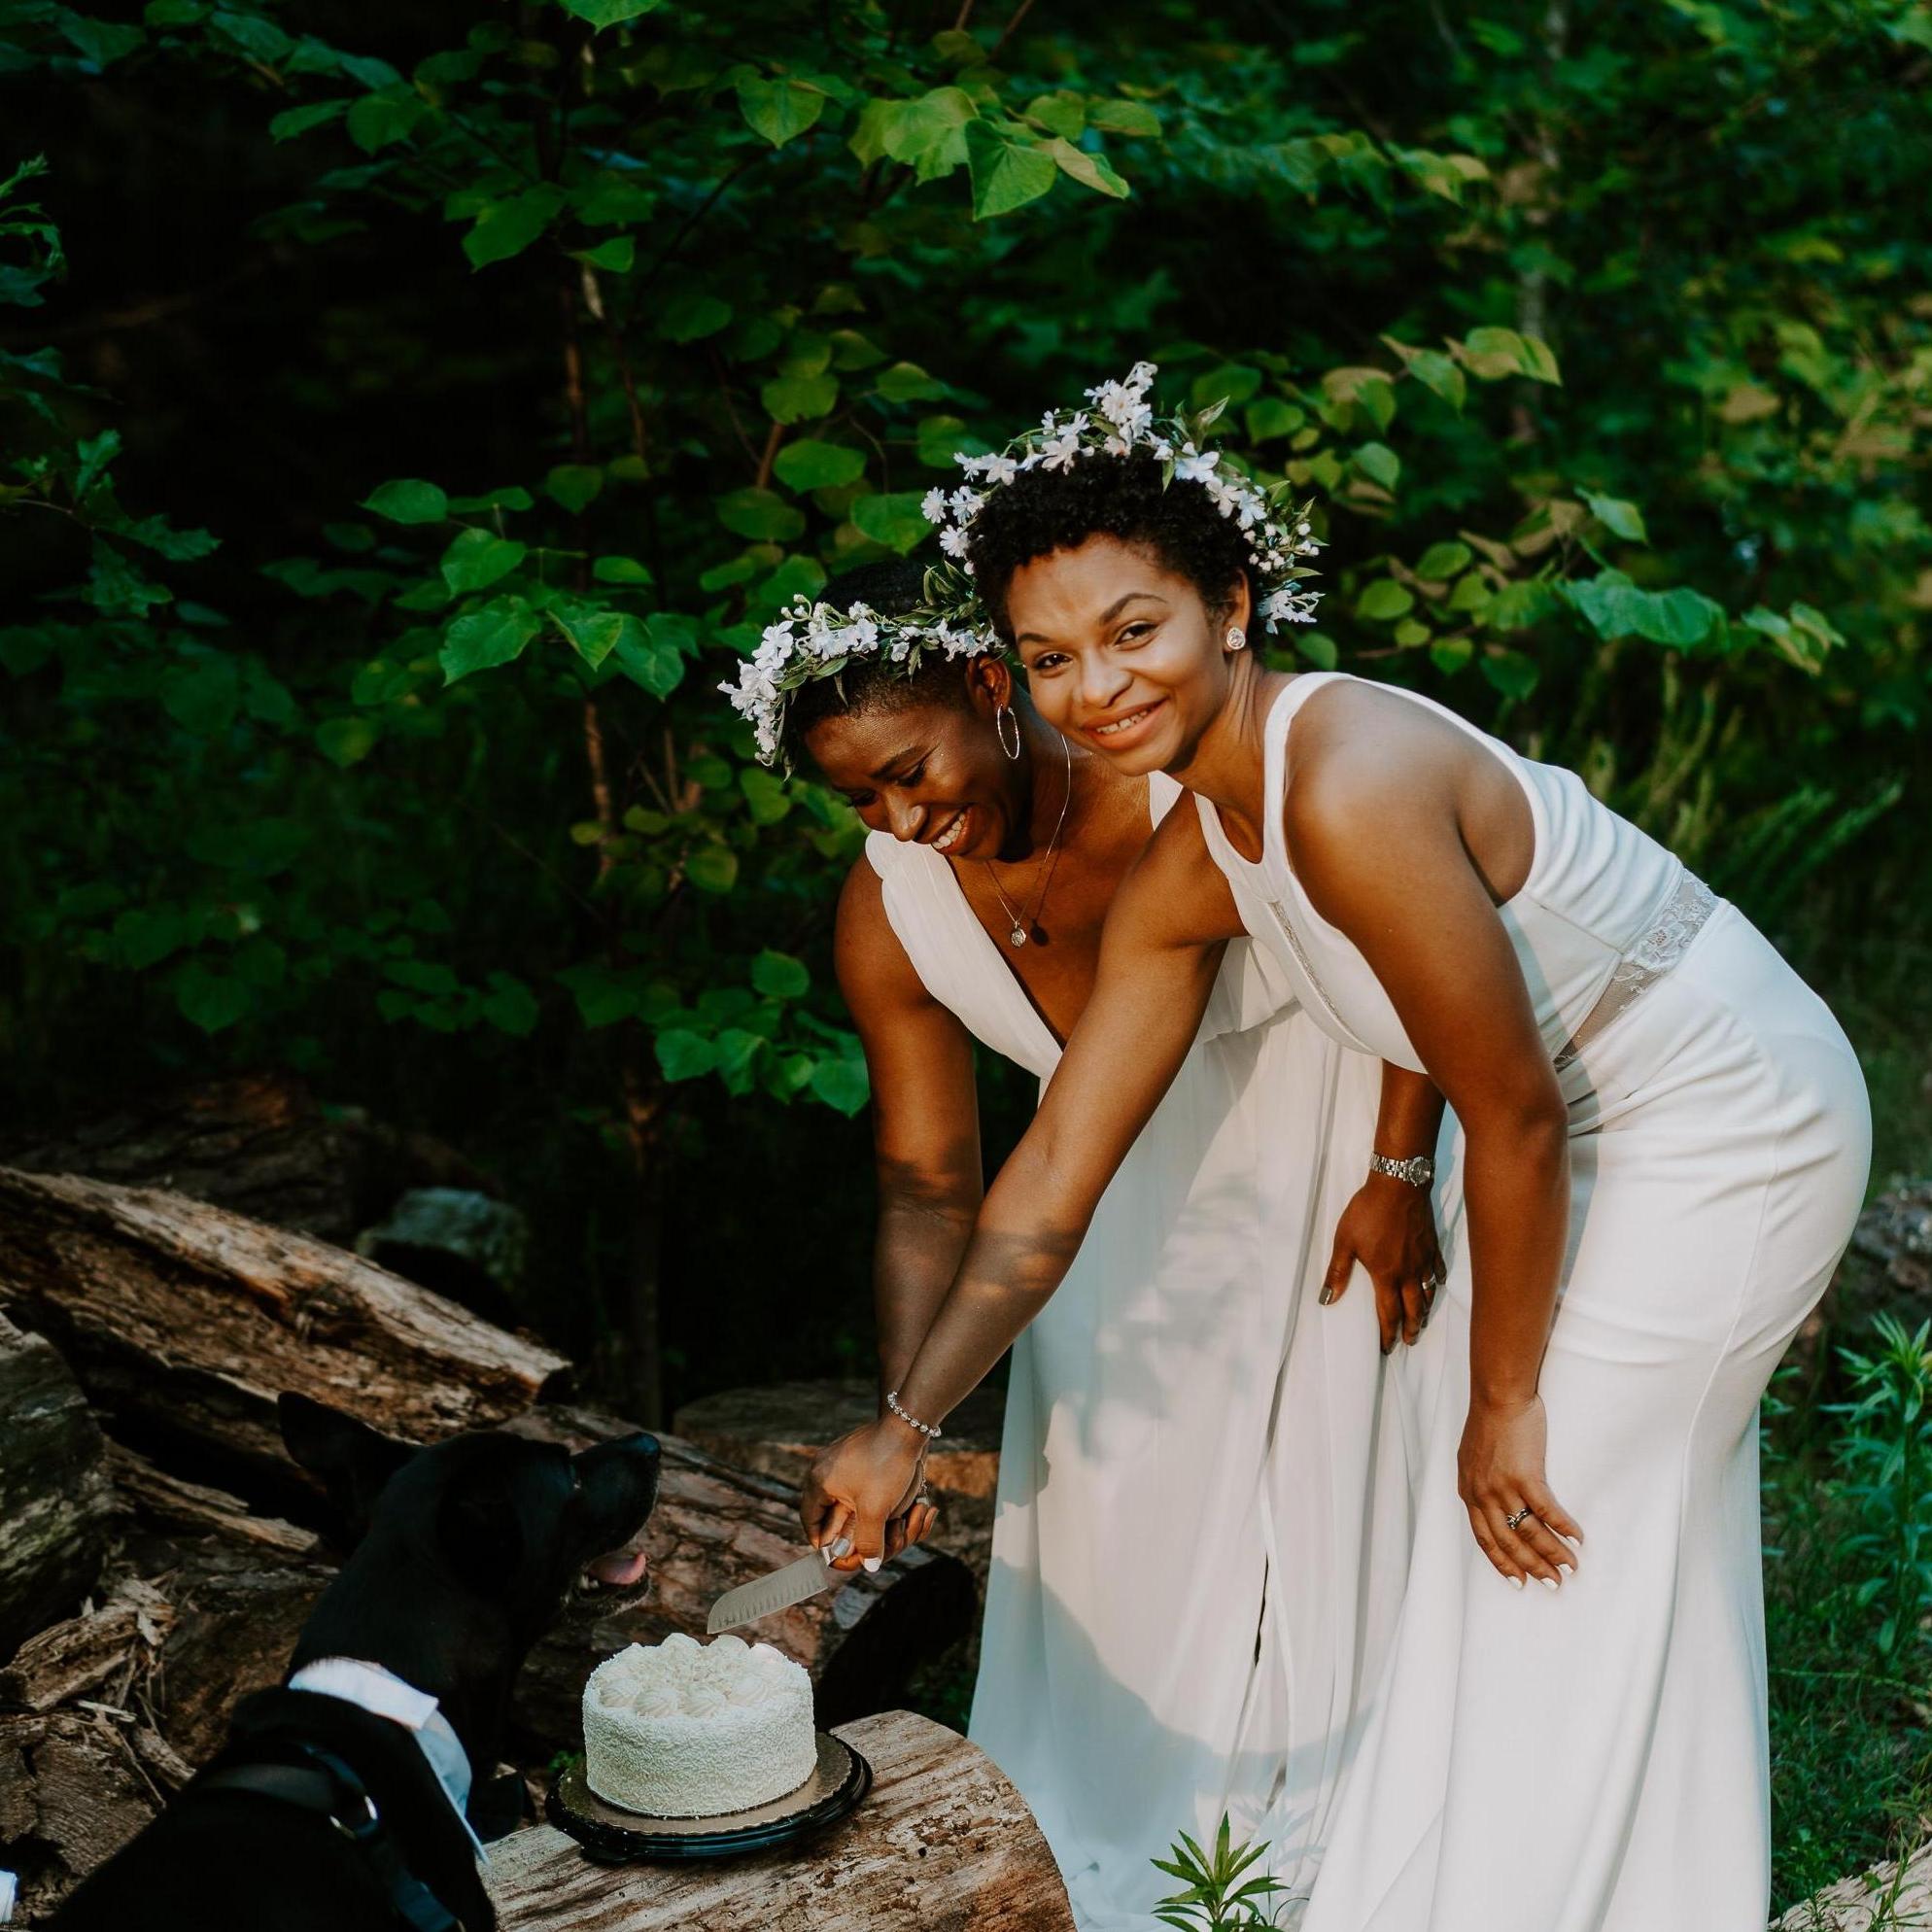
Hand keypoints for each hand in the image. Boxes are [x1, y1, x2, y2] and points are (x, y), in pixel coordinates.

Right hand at [799, 1418, 927, 1573]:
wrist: (908, 1426)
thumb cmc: (887, 1464)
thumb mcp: (876, 1510)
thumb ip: (868, 1542)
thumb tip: (870, 1565)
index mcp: (819, 1481)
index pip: (810, 1520)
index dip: (822, 1541)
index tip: (837, 1554)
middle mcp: (825, 1469)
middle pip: (831, 1512)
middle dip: (854, 1530)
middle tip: (871, 1539)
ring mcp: (842, 1461)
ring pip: (850, 1500)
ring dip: (873, 1515)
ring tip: (900, 1518)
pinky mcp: (860, 1458)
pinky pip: (862, 1486)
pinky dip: (878, 1500)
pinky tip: (902, 1504)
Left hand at [1321, 1172, 1445, 1351]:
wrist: (1398, 1185)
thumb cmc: (1368, 1212)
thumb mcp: (1345, 1241)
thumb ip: (1338, 1271)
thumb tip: (1327, 1299)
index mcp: (1386, 1276)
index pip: (1389, 1314)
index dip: (1388, 1333)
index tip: (1387, 1347)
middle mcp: (1409, 1273)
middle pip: (1413, 1309)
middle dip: (1410, 1329)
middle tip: (1409, 1341)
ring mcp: (1423, 1259)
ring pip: (1428, 1293)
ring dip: (1425, 1310)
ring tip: (1421, 1320)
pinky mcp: (1432, 1245)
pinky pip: (1437, 1270)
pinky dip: (1436, 1282)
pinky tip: (1435, 1284)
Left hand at [1456, 1390, 1582, 1587]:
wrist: (1498, 1396)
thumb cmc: (1488, 1422)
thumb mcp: (1473, 1458)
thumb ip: (1480, 1483)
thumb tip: (1490, 1502)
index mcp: (1470, 1492)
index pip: (1485, 1539)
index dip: (1503, 1563)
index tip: (1519, 1581)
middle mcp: (1483, 1495)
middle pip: (1509, 1542)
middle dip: (1532, 1567)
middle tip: (1552, 1584)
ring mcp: (1502, 1487)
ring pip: (1530, 1532)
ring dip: (1553, 1553)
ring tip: (1571, 1567)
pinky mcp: (1524, 1476)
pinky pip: (1546, 1511)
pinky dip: (1563, 1528)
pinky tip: (1577, 1538)